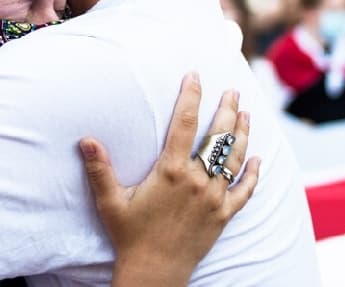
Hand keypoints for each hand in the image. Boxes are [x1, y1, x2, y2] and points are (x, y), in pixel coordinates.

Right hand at [79, 73, 259, 286]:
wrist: (154, 273)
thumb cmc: (130, 236)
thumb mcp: (110, 202)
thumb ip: (99, 169)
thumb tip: (86, 140)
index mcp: (171, 172)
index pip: (184, 124)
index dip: (190, 97)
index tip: (195, 77)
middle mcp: (197, 181)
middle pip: (217, 137)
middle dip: (226, 110)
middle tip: (232, 90)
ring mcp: (214, 198)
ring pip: (235, 159)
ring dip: (242, 134)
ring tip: (247, 113)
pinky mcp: (223, 216)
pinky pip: (245, 192)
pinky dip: (253, 174)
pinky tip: (258, 159)